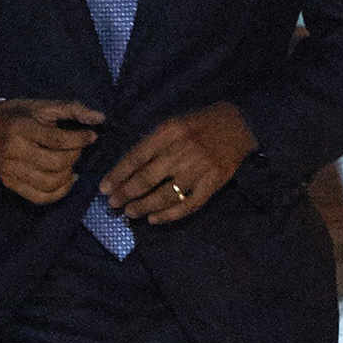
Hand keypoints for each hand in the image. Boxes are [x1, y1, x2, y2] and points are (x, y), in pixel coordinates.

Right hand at [0, 98, 104, 203]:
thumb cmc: (17, 116)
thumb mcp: (42, 106)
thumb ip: (72, 109)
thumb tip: (99, 119)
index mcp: (21, 128)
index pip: (58, 140)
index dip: (80, 140)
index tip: (91, 136)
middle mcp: (14, 152)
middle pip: (56, 163)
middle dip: (75, 156)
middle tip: (78, 149)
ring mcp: (11, 171)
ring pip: (50, 183)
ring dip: (69, 175)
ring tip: (71, 164)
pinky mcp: (11, 184)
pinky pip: (40, 197)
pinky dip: (59, 192)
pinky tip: (66, 180)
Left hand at [99, 102, 257, 224]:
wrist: (239, 125)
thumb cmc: (199, 124)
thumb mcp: (173, 123)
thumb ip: (152, 143)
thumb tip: (126, 169)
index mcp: (169, 132)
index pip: (136, 157)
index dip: (117, 175)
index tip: (103, 189)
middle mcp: (182, 150)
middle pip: (146, 179)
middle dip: (125, 194)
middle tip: (113, 204)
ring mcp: (199, 169)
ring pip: (164, 195)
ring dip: (143, 207)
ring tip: (130, 213)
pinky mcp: (213, 183)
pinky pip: (187, 205)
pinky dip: (169, 215)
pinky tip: (154, 219)